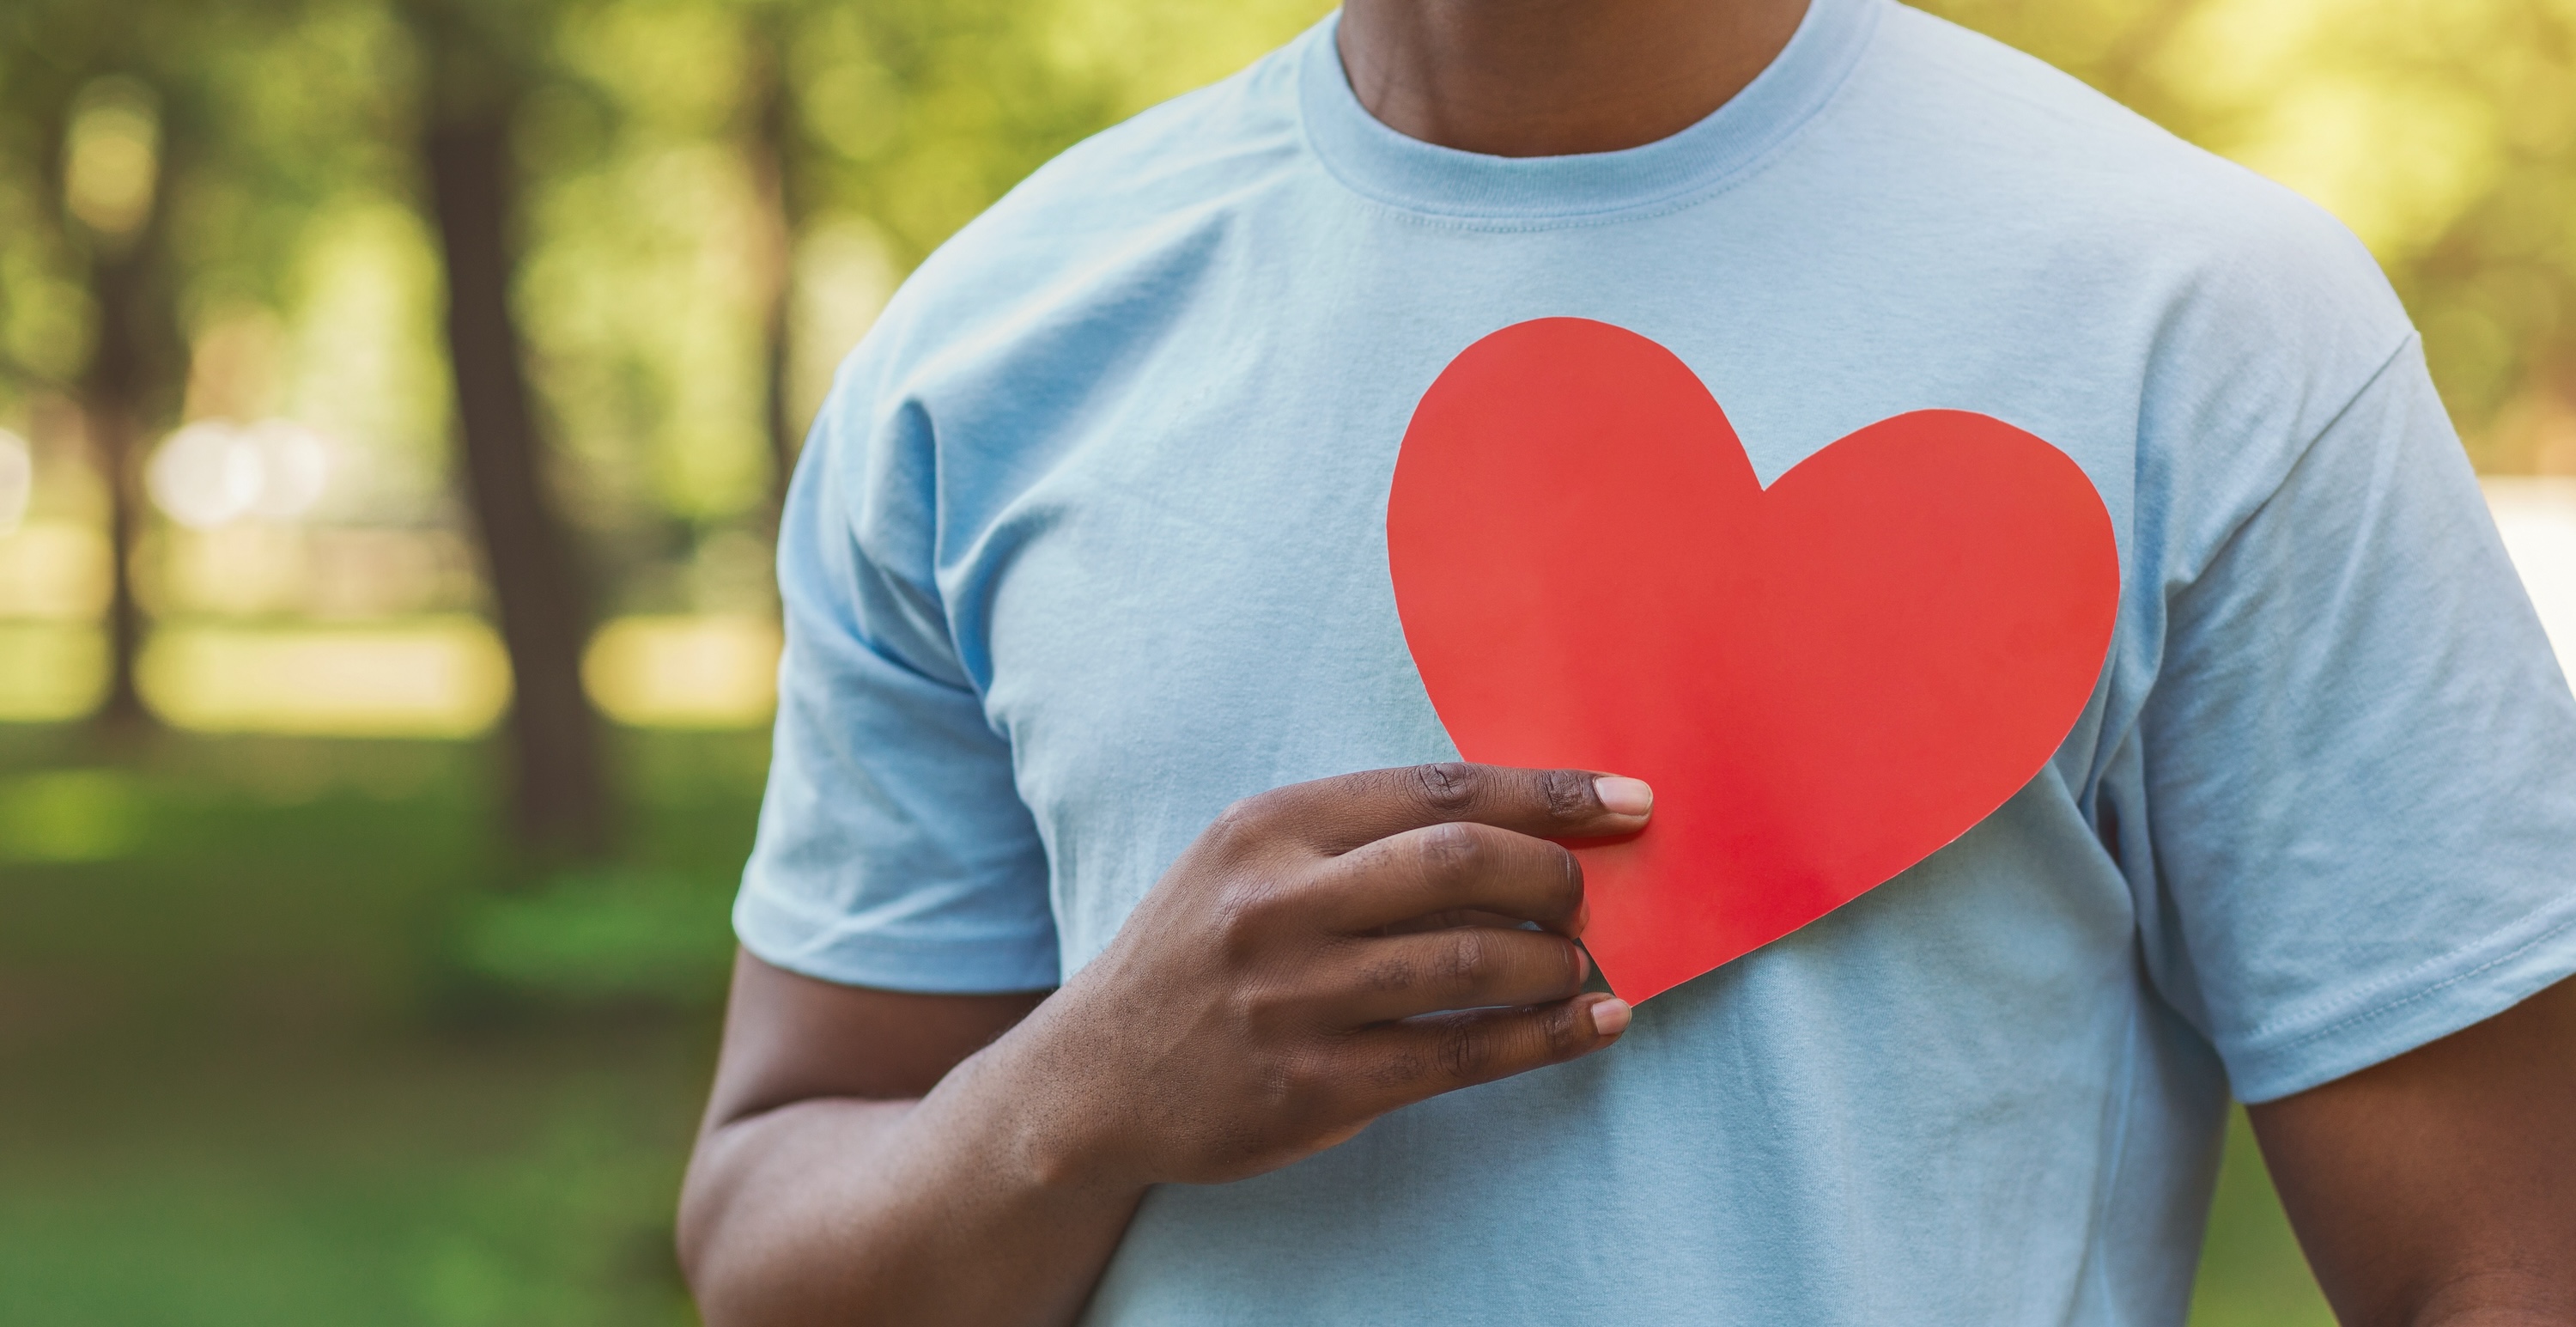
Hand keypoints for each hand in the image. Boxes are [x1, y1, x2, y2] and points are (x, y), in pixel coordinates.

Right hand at [998, 762, 1650, 1188]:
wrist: (1095, 1077)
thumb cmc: (1200, 953)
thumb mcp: (1248, 863)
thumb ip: (1359, 839)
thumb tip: (1522, 827)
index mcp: (1268, 827)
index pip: (1437, 789)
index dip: (1549, 793)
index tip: (1628, 802)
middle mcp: (1277, 905)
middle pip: (1461, 863)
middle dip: (1555, 875)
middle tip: (1587, 897)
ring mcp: (1294, 1000)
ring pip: (1472, 962)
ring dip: (1557, 962)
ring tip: (1582, 965)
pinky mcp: (1313, 1087)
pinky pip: (1462, 1054)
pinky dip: (1546, 1038)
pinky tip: (1594, 1026)